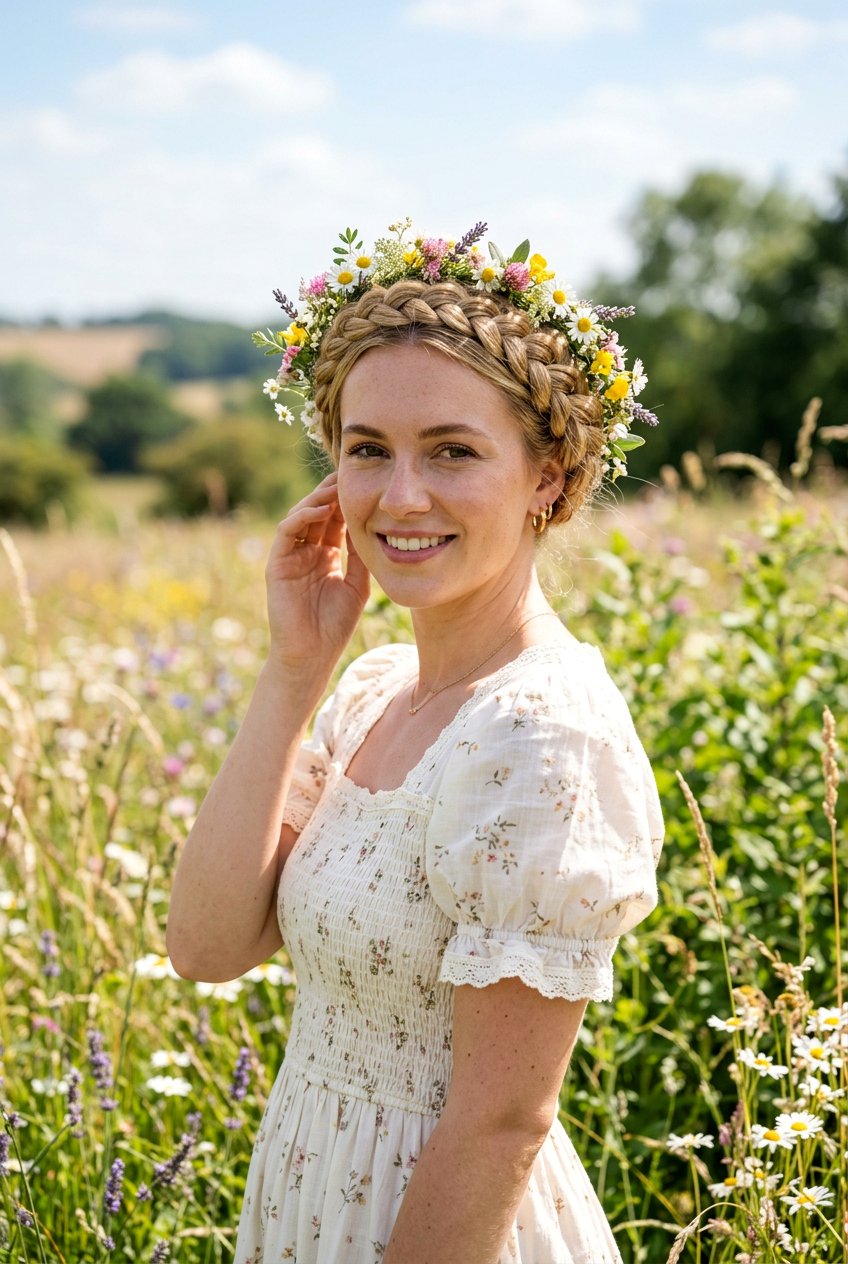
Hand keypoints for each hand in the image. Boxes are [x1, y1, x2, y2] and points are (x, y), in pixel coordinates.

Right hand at [264, 473, 369, 672]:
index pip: (334, 519)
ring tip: (336, 487)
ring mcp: (290, 557)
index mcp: (325, 555)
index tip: (367, 484)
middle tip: (350, 474)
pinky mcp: (277, 564)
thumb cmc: (335, 626)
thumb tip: (373, 525)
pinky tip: (322, 510)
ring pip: (300, 516)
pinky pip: (286, 532)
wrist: (312, 656)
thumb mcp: (358, 585)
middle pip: (317, 512)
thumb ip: (361, 556)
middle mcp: (306, 552)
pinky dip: (302, 517)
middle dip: (332, 492)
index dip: (347, 501)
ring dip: (317, 499)